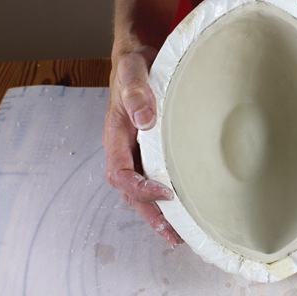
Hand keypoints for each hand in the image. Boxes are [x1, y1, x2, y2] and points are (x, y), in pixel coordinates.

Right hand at [103, 46, 182, 247]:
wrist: (138, 58)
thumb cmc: (134, 65)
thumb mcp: (133, 70)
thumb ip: (137, 92)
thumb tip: (145, 119)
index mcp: (116, 136)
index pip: (122, 174)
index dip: (141, 189)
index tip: (168, 194)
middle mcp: (123, 149)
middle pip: (131, 193)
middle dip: (151, 215)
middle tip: (175, 236)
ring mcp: (135, 152)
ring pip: (140, 191)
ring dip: (157, 214)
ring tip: (179, 234)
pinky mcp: (149, 150)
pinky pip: (152, 179)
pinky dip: (163, 198)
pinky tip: (180, 208)